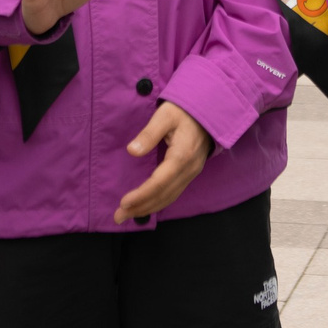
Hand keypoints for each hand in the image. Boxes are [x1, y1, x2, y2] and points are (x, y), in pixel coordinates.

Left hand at [114, 101, 211, 223]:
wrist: (208, 112)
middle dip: (141, 207)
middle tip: (118, 216)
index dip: (141, 195)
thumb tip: (132, 151)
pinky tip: (146, 206)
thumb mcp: (164, 116)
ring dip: (148, 208)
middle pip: (163, 195)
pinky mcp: (190, 174)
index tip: (123, 203)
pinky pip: (174, 193)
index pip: (159, 183)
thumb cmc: (184, 111)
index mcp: (181, 156)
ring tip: (127, 215)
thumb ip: (148, 134)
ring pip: (169, 197)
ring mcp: (191, 173)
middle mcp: (188, 170)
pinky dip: (159, 202)